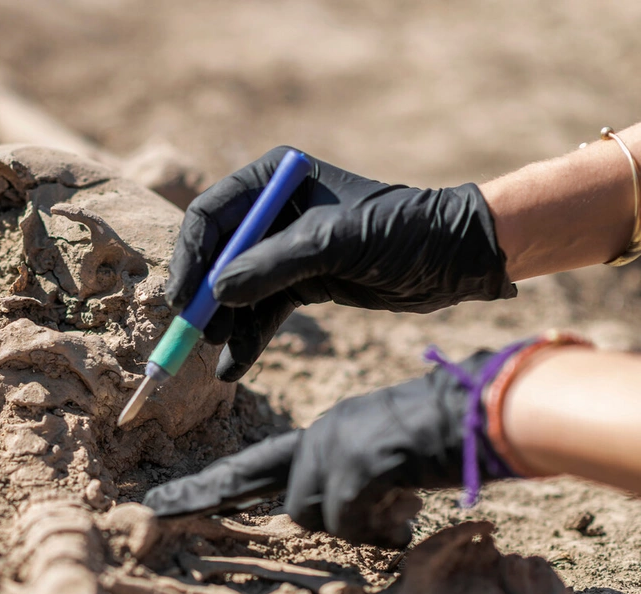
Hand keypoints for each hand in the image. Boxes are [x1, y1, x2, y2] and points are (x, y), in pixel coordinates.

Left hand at [144, 350, 506, 546]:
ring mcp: (335, 446)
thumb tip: (339, 518)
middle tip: (152, 510)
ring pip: (311, 515)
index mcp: (326, 432)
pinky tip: (408, 514)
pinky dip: (379, 530)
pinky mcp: (356, 463)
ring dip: (354, 526)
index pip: (254, 465)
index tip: (167, 502)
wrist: (490, 408)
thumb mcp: (389, 461)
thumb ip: (354, 487)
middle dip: (201, 498)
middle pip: (254, 480)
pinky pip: (346, 520)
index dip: (212, 488)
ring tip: (398, 506)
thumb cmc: (452, 435)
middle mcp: (321, 434)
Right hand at [167, 146, 515, 379]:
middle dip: (204, 295)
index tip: (183, 297)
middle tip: (193, 332)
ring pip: (236, 289)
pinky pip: (262, 312)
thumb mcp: (334, 244)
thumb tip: (217, 294)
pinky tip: (233, 367)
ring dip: (224, 322)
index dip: (191, 256)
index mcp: (275, 180)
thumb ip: (272, 266)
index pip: (212, 215)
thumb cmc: (402, 232)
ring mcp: (285, 249)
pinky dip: (248, 339)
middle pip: (216, 255)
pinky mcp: (301, 282)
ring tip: (217, 352)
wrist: (457, 259)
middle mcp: (273, 212)